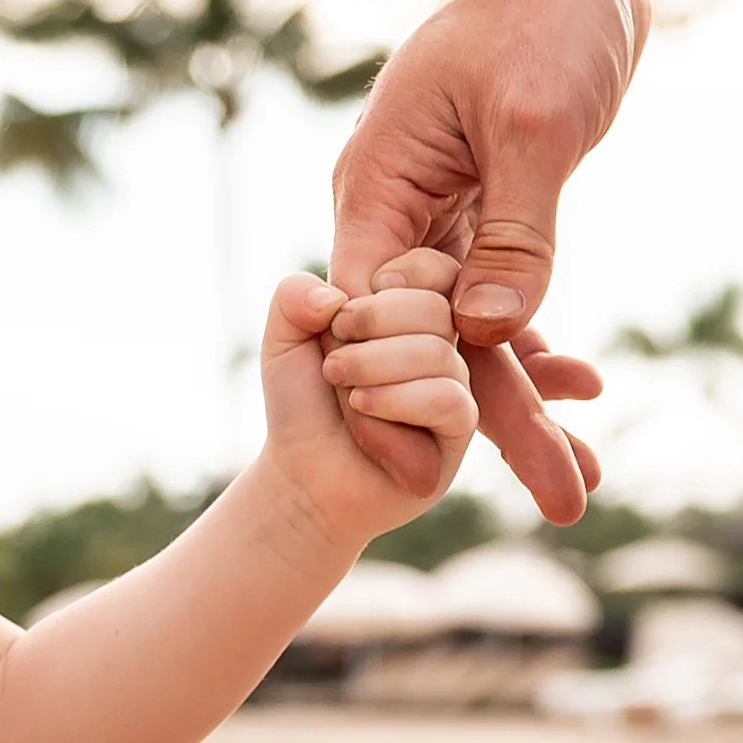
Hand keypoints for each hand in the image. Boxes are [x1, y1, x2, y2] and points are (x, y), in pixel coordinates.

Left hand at [262, 249, 476, 543]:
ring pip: (436, 352)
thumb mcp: (284, 338)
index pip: (434, 267)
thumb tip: (335, 298)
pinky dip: (392, 403)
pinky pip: (445, 398)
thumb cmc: (303, 405)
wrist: (304, 474)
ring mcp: (457, 383)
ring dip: (372, 369)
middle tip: (332, 362)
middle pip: (434, 306)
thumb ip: (294, 296)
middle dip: (369, 327)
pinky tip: (362, 415)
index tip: (339, 316)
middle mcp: (442, 342)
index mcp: (411, 309)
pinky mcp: (459, 428)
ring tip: (345, 394)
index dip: (387, 281)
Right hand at [326, 0, 628, 523]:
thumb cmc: (541, 10)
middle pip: (433, 340)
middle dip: (493, 425)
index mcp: (377, 188)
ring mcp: (444, 215)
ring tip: (581, 483)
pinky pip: (506, 295)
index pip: (374, 316)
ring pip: (475, 329)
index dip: (408, 395)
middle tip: (563, 504)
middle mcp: (398, 212)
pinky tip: (578, 396)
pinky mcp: (492, 209)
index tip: (438, 474)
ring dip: (527, 399)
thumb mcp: (534, 124)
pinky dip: (539, 342)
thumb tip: (492, 332)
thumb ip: (514, 233)